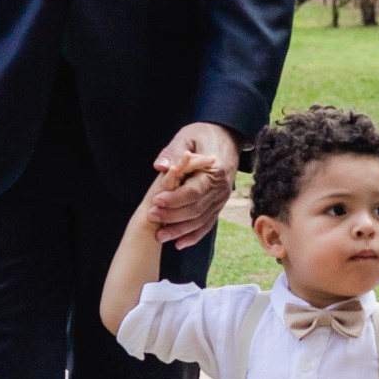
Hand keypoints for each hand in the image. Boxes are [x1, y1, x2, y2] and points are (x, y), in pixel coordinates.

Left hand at [148, 121, 238, 247]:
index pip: (193, 191)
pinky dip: (193, 235)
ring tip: (160, 235)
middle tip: (151, 217)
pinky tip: (178, 243)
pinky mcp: (219, 206)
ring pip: (201, 221)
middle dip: (172, 216)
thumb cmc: (203, 135)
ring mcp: (221, 199)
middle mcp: (221, 189)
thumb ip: (173, 151)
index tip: (156, 201)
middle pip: (196, 209)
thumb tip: (161, 167)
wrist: (227, 138)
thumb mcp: (187, 136)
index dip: (174, 199)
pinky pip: (207, 224)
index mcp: (214, 172)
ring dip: (180, 230)